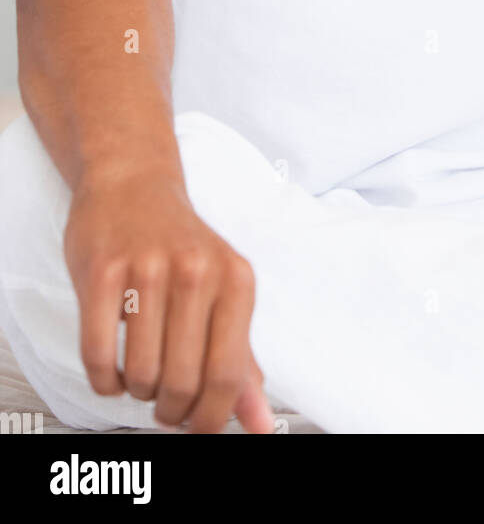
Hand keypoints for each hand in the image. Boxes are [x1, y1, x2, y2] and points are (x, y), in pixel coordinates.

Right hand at [63, 169, 274, 433]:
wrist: (132, 182)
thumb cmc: (181, 247)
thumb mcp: (224, 294)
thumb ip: (242, 363)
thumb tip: (260, 425)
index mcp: (236, 280)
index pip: (227, 377)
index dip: (209, 418)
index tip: (196, 426)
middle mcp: (196, 271)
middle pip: (183, 383)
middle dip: (170, 410)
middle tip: (164, 403)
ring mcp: (147, 268)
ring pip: (140, 374)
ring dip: (137, 392)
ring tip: (140, 375)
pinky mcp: (102, 270)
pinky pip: (98, 356)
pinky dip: (104, 380)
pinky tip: (113, 369)